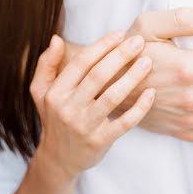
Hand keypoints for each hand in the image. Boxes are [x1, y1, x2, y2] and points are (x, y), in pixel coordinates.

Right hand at [30, 32, 154, 179]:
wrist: (58, 159)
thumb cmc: (55, 117)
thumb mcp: (41, 91)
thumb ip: (46, 64)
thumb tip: (56, 38)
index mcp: (55, 92)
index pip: (81, 63)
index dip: (101, 46)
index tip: (119, 33)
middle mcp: (68, 108)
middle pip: (98, 76)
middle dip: (120, 55)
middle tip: (138, 41)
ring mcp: (84, 126)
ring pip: (112, 97)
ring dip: (132, 77)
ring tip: (148, 62)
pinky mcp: (100, 141)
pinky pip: (124, 122)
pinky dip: (139, 108)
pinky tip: (151, 93)